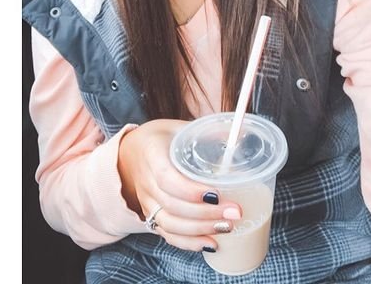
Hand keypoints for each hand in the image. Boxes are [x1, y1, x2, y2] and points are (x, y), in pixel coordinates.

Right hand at [117, 119, 242, 252]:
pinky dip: (189, 243)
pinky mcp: (151, 215)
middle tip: (235, 212)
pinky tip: (211, 244)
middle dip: (205, 214)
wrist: (132, 152)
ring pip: (169, 224)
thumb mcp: (180, 127)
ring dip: (200, 230)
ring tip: (227, 227)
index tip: (217, 193)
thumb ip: (208, 131)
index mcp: (152, 154)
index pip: (166, 178)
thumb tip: (239, 134)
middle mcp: (146, 181)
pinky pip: (167, 234)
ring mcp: (147, 201)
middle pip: (172, 205)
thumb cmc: (161, 138)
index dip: (190, 191)